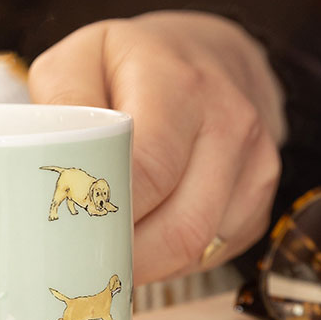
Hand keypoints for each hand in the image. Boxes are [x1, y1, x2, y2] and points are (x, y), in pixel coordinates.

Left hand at [28, 11, 286, 285]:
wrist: (209, 55)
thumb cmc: (133, 63)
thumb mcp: (81, 57)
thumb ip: (61, 104)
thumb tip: (57, 165)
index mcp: (180, 83)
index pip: (148, 171)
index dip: (107, 214)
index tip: (70, 233)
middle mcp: (230, 121)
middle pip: (180, 225)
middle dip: (125, 254)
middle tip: (80, 259)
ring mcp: (257, 161)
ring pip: (199, 247)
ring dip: (149, 264)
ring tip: (108, 251)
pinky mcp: (263, 195)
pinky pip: (215, 251)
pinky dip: (175, 259)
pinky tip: (148, 237)